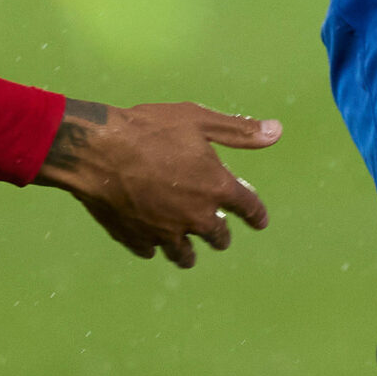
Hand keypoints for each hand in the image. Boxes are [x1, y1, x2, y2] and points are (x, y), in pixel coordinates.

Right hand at [36, 99, 278, 267]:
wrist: (99, 150)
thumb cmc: (150, 129)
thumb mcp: (199, 120)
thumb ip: (239, 130)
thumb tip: (277, 132)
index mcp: (215, 187)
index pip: (247, 207)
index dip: (256, 214)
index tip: (260, 222)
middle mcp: (195, 216)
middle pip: (217, 236)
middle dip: (220, 236)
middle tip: (220, 236)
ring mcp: (164, 232)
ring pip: (183, 254)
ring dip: (189, 253)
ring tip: (188, 255)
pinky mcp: (136, 238)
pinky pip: (150, 250)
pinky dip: (153, 246)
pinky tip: (151, 241)